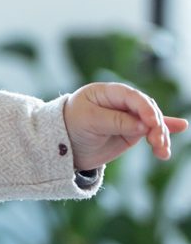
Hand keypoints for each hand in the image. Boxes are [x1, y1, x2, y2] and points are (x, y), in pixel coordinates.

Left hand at [64, 81, 186, 168]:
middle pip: (146, 109)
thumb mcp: (89, 122)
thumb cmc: (71, 126)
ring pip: (152, 123)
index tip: (152, 123)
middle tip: (156, 142)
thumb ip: (115, 121)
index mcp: (107, 92)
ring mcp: (128, 117)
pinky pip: (151, 130)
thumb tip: (143, 126)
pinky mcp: (131, 132)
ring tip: (162, 151)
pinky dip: (163, 132)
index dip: (145, 108)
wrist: (64, 146)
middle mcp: (120, 102)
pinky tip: (180, 128)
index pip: (132, 96)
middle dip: (155, 125)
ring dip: (160, 135)